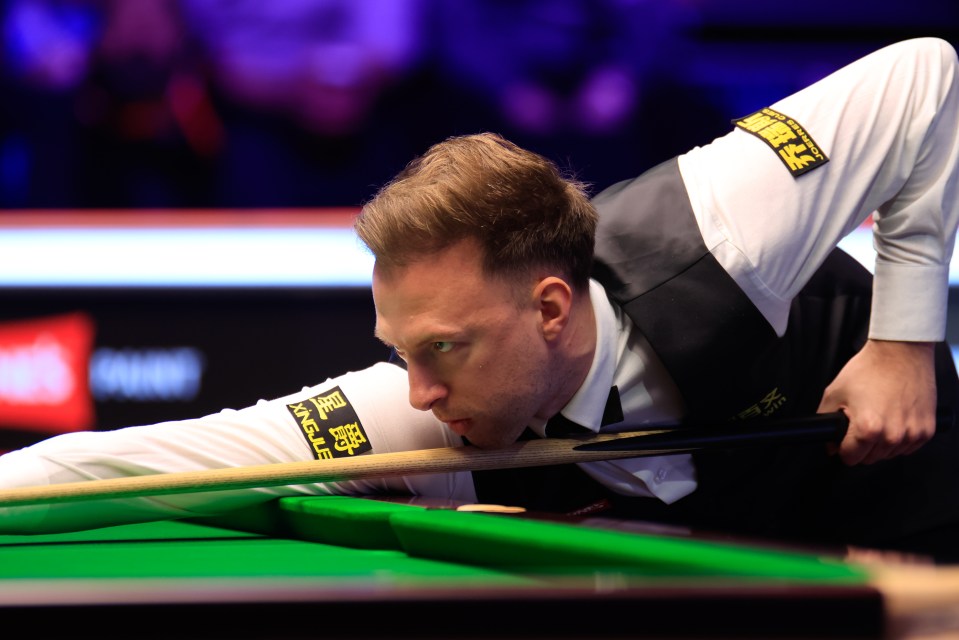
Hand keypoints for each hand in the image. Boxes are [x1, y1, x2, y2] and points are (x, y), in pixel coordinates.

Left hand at [817, 339, 936, 464]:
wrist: (901, 352)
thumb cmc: (870, 368)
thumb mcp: (835, 392)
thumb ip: (825, 419)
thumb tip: (829, 442)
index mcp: (868, 429)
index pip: (850, 459)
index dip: (842, 448)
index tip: (843, 440)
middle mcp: (892, 435)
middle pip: (869, 458)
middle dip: (861, 445)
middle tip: (861, 422)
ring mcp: (912, 434)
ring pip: (889, 454)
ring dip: (881, 443)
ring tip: (879, 416)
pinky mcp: (927, 430)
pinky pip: (908, 446)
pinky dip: (900, 438)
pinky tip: (894, 418)